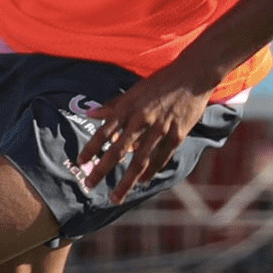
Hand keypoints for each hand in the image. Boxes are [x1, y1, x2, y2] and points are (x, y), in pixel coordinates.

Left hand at [73, 66, 216, 203]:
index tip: (80, 162)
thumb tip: (89, 113)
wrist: (192, 76)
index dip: (91, 148)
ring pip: (139, 160)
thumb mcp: (133, 91)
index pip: (104, 132)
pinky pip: (161, 158)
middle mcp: (141, 120)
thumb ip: (112, 105)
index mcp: (128, 108)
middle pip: (118, 150)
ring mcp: (160, 129)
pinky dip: (150, 172)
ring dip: (126, 181)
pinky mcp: (177, 135)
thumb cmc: (159, 82)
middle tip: (89, 185)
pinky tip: (141, 182)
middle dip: (102, 169)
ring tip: (116, 196)